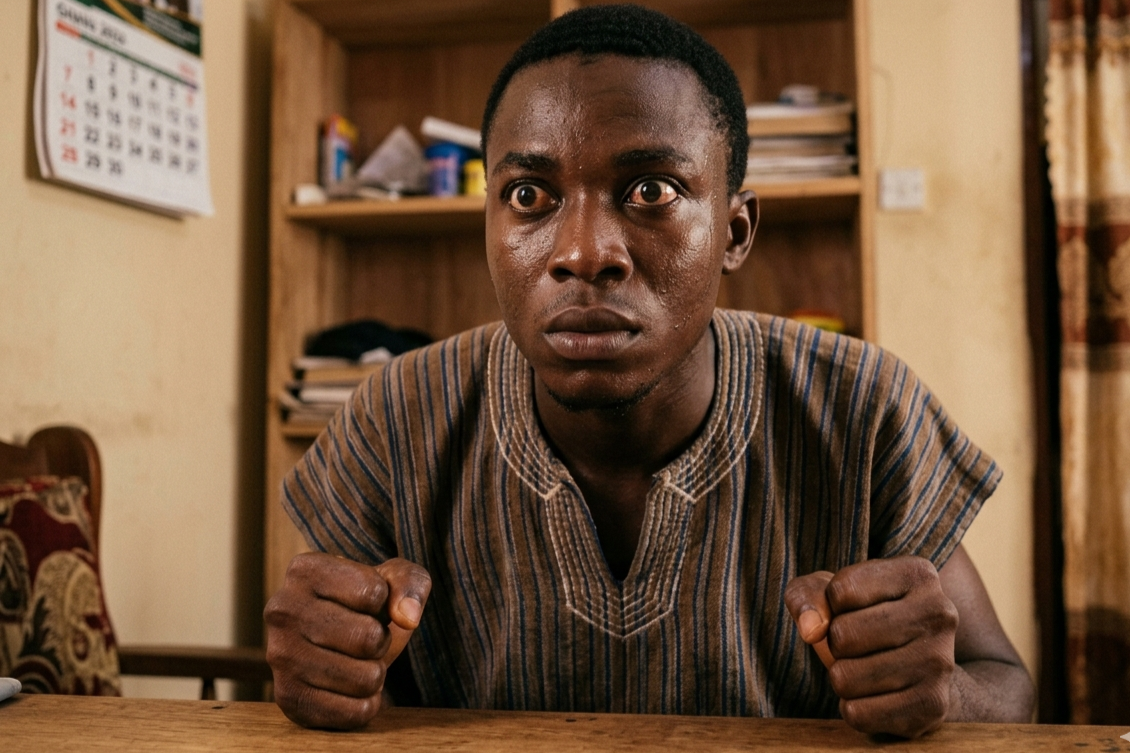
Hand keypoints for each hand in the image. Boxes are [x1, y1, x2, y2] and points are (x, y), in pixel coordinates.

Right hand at [264, 553, 431, 728]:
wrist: (332, 639)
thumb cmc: (365, 602)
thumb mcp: (393, 578)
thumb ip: (410, 583)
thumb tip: (408, 617)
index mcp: (304, 570)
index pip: (373, 593)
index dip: (385, 602)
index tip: (367, 603)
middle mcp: (282, 610)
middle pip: (368, 638)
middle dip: (381, 641)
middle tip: (366, 638)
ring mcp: (280, 656)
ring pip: (365, 678)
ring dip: (376, 673)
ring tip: (357, 660)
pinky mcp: (288, 698)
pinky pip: (354, 713)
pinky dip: (366, 704)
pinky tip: (350, 688)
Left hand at [784, 557, 957, 737]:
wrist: (921, 666)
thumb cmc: (866, 617)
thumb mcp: (830, 592)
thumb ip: (806, 596)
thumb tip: (810, 629)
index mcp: (917, 574)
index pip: (841, 591)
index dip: (831, 606)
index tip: (852, 609)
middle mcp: (939, 613)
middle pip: (843, 635)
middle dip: (835, 644)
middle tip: (856, 645)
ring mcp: (939, 661)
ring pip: (845, 677)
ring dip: (842, 677)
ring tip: (865, 668)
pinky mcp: (932, 705)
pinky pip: (859, 714)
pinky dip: (853, 708)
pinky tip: (874, 695)